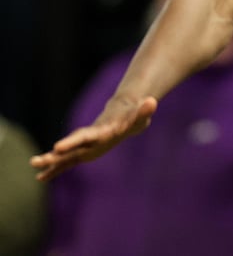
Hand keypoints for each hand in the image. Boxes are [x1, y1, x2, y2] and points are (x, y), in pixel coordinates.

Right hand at [30, 95, 157, 181]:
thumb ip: (145, 109)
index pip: (85, 136)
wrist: (124, 111)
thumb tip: (152, 102)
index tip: (56, 147)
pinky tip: (41, 178)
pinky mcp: (86, 151)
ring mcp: (86, 145)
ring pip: (66, 155)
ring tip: (33, 166)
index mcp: (102, 131)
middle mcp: (90, 138)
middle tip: (35, 161)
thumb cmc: (134, 115)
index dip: (72, 142)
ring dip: (50, 162)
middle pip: (71, 147)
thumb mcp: (142, 113)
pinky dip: (56, 169)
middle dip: (54, 155)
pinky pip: (69, 162)